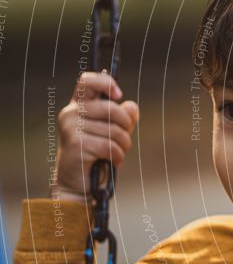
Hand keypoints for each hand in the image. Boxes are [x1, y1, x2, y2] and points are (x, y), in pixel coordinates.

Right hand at [50, 71, 138, 202]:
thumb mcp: (115, 132)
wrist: (80, 182)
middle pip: (111, 109)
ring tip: (114, 153)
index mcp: (79, 105)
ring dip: (123, 145)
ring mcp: (71, 127)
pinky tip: (110, 161)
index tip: (119, 95)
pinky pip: (110, 145)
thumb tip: (131, 106)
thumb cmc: (98, 154)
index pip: (87, 81)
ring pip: (114, 130)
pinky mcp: (75, 143)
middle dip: (125, 126)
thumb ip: (124, 118)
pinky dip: (117, 156)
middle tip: (122, 140)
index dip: (106, 82)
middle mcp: (71, 113)